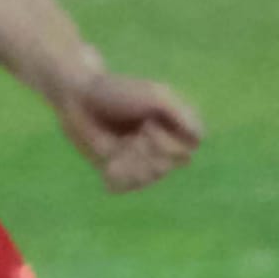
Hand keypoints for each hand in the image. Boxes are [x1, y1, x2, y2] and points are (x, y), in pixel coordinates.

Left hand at [55, 68, 203, 192]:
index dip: (172, 143)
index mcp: (173, 125)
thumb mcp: (154, 95)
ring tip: (118, 146)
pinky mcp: (115, 169)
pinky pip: (126, 187)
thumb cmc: (117, 90)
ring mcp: (137, 159)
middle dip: (149, 152)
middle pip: (169, 166)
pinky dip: (118, 175)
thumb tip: (200, 138)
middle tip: (133, 134)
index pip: (191, 148)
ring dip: (133, 162)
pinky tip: (110, 162)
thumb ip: (181, 114)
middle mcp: (158, 144)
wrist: (78, 96)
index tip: (149, 123)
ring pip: (148, 179)